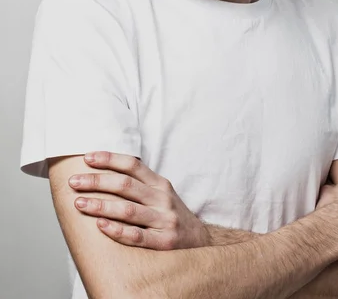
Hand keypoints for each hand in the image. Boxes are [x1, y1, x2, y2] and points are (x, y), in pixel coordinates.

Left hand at [68, 151, 210, 249]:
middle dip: (97, 182)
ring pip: (128, 210)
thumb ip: (139, 183)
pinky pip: (137, 236)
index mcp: (160, 183)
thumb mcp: (161, 193)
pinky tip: (100, 226)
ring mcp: (164, 220)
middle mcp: (162, 198)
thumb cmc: (171, 214)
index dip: (109, 159)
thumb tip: (104, 171)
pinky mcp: (164, 242)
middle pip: (126, 185)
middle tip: (75, 182)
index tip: (87, 158)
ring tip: (80, 203)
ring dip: (101, 205)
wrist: (200, 241)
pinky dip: (117, 230)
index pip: (132, 165)